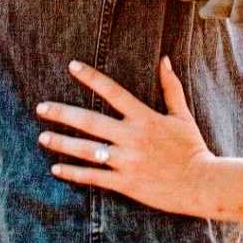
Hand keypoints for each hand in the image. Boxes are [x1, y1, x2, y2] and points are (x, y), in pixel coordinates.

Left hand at [36, 58, 213, 214]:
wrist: (201, 183)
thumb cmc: (192, 147)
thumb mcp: (182, 115)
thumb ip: (171, 87)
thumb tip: (164, 59)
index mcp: (145, 117)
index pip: (113, 92)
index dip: (91, 77)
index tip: (72, 66)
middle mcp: (132, 137)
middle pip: (90, 121)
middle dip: (63, 114)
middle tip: (41, 108)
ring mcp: (126, 161)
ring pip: (87, 150)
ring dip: (62, 143)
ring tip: (43, 137)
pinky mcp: (125, 183)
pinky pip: (94, 177)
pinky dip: (74, 173)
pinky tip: (56, 168)